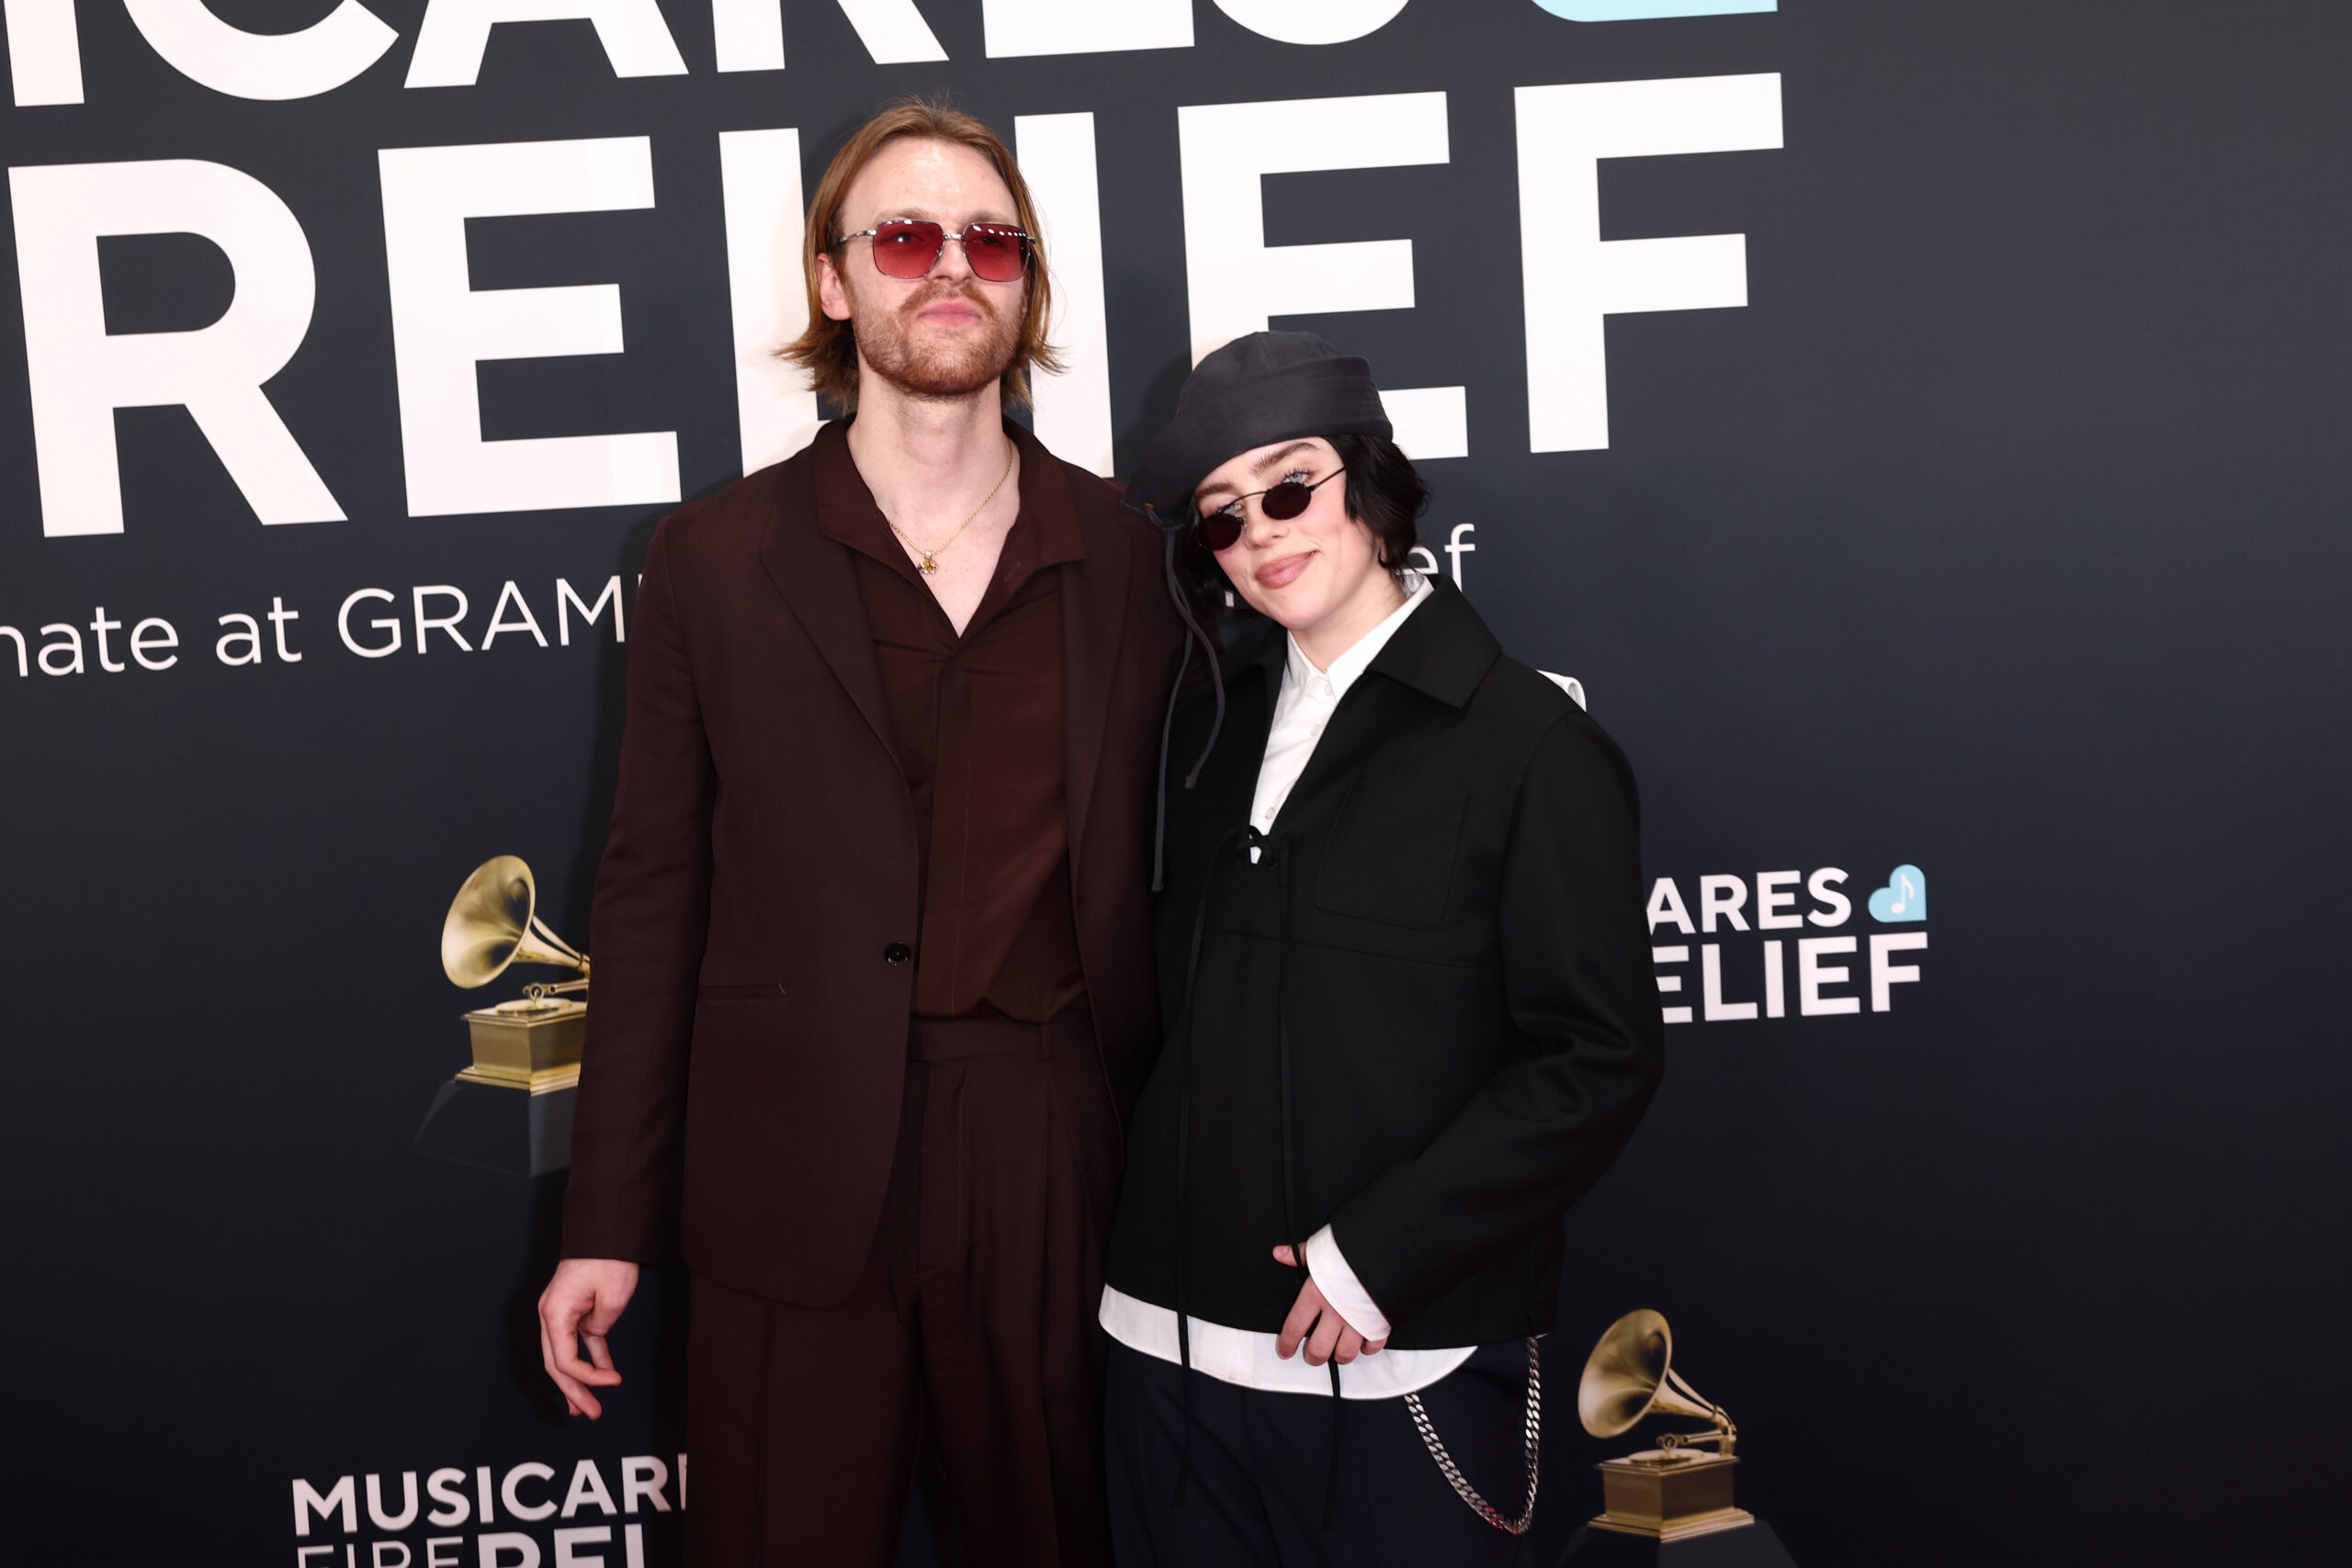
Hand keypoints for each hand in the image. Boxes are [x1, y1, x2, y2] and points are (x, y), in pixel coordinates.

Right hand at [538, 1258, 639, 1417]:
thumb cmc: (607, 1258)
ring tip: (586, 1407)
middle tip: (590, 1414)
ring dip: (577, 1381)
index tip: (613, 1383)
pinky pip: (580, 1340)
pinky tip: (603, 1375)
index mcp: (554, 1313)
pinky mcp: (573, 1309)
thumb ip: (601, 1326)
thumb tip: (594, 1336)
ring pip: (565, 1355)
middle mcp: (550, 1315)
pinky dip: (590, 1358)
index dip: (588, 1377)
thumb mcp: (613, 1297)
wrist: (605, 1229)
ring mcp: (560, 1312)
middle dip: (574, 1391)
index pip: (564, 1359)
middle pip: (557, 1363)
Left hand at [1272, 1245, 1387, 1365]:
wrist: (1388, 1248)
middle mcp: (1335, 1312)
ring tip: (1336, 1351)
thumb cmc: (1353, 1248)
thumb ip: (1300, 1254)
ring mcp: (1358, 1321)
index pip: (1295, 1327)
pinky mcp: (1380, 1323)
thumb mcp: (1322, 1247)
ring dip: (1339, 1356)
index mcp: (1316, 1294)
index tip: (1284, 1351)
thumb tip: (1279, 1253)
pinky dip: (1367, 1348)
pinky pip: (1372, 1346)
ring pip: (1345, 1354)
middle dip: (1313, 1357)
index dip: (1287, 1343)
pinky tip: (1362, 1342)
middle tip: (1312, 1355)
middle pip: (1319, 1350)